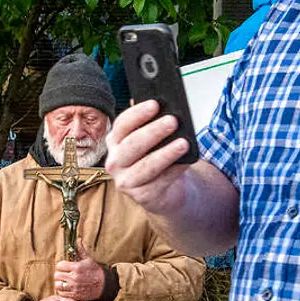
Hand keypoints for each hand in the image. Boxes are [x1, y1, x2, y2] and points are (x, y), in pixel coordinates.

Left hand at [54, 254, 105, 300]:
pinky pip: (62, 293)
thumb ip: (80, 250)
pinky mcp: (75, 295)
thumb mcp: (88, 260)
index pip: (59, 265)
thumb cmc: (95, 271)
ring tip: (63, 281)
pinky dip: (62, 291)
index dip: (60, 266)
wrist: (104, 285)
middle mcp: (74, 278)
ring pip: (58, 285)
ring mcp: (74, 287)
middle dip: (59, 274)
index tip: (63, 267)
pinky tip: (66, 288)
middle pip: (57, 275)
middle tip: (63, 274)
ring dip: (59, 283)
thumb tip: (78, 240)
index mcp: (77, 267)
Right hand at [106, 100, 191, 216]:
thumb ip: (153, 123)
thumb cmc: (158, 157)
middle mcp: (115, 161)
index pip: (122, 124)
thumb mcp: (154, 139)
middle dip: (154, 131)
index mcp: (115, 142)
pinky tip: (185, 162)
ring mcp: (125, 181)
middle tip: (173, 121)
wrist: (167, 189)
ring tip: (183, 143)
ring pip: (146, 165)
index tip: (155, 104)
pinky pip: (160, 182)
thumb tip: (165, 107)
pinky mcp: (141, 196)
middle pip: (132, 144)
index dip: (138, 113)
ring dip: (166, 153)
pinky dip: (174, 171)